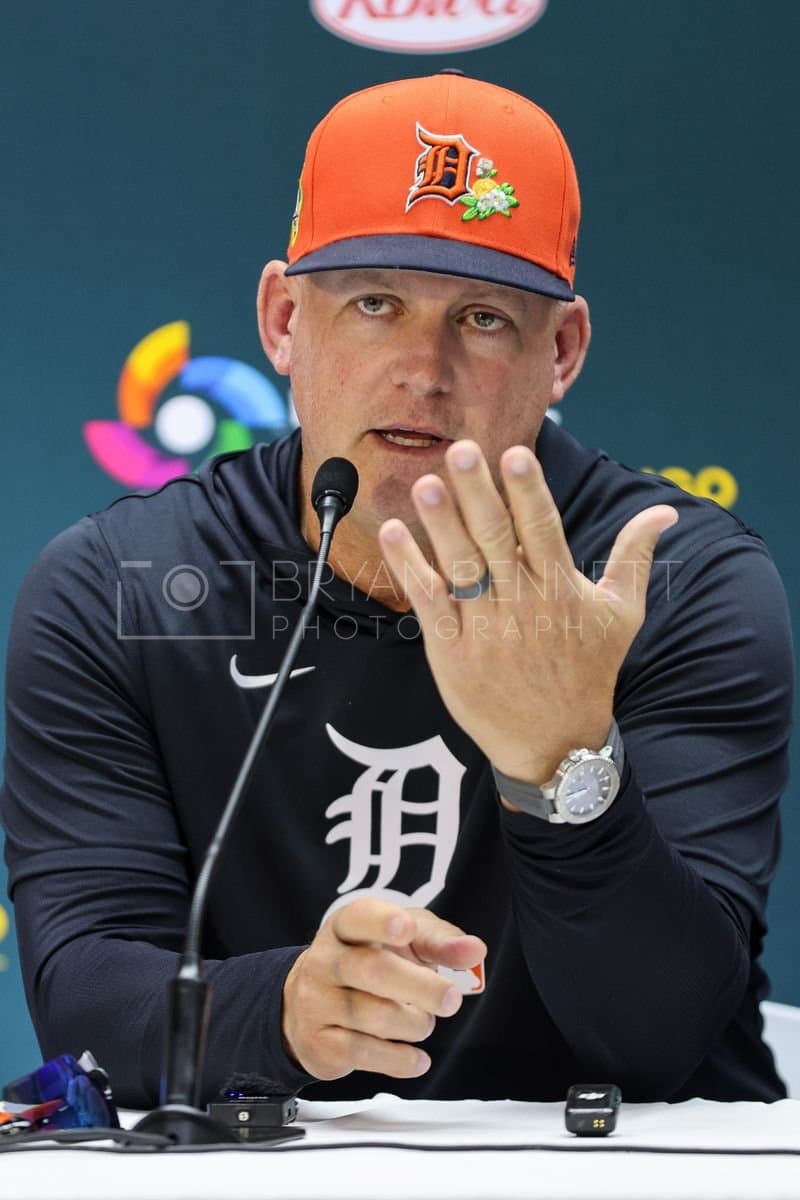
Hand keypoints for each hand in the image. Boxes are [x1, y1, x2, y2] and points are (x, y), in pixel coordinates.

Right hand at [282, 897, 486, 1079]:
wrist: (310, 1005)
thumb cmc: (370, 960)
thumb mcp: (404, 941)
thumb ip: (440, 941)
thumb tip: (476, 950)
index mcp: (344, 927)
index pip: (359, 918)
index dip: (382, 922)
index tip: (407, 928)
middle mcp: (325, 961)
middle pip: (372, 971)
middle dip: (418, 987)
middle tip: (452, 1000)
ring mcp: (317, 1002)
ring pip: (371, 1016)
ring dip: (412, 1024)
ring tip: (425, 1022)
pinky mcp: (319, 1043)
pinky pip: (362, 1053)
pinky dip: (398, 1059)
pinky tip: (419, 1059)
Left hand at [378, 440, 677, 785]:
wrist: (557, 744)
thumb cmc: (589, 672)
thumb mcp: (622, 615)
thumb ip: (634, 557)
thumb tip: (665, 514)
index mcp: (562, 590)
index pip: (544, 530)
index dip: (529, 492)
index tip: (516, 454)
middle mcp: (524, 605)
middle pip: (497, 539)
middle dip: (478, 494)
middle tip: (461, 451)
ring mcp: (486, 629)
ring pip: (462, 567)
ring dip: (441, 524)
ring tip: (425, 484)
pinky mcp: (453, 652)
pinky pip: (429, 603)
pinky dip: (410, 568)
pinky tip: (393, 534)